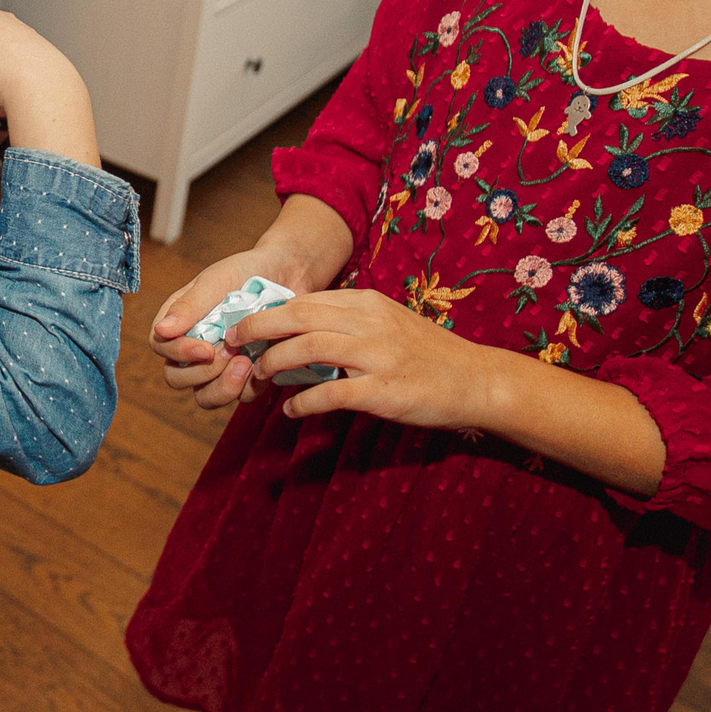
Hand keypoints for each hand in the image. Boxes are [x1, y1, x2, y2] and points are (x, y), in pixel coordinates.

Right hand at [149, 247, 299, 411]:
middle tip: (231, 353)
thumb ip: (189, 307)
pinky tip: (264, 366)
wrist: (288, 274)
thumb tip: (162, 331)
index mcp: (179, 321)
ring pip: (206, 396)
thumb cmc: (246, 271)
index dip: (179, 353)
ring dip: (223, 387)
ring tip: (247, 363)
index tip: (206, 349)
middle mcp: (193, 347)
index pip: (161, 347)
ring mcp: (219, 365)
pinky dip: (251, 386)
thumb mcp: (216, 282)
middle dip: (203, 373)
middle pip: (177, 378)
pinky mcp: (246, 376)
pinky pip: (240, 397)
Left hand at [229, 290, 503, 427]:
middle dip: (258, 328)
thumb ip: (347, 322)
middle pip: (298, 316)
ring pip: (309, 348)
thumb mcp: (387, 322)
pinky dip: (304, 402)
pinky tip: (291, 410)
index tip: (244, 326)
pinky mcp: (383, 391)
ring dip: (276, 363)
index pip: (305, 301)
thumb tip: (298, 330)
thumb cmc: (427, 354)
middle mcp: (369, 322)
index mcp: (367, 303)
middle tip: (235, 343)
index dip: (267, 312)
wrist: (475, 380)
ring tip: (261, 377)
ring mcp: (377, 356)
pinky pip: (331, 394)